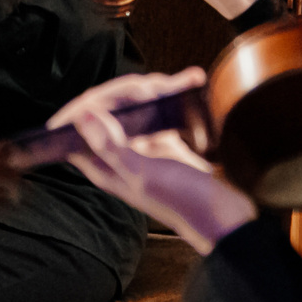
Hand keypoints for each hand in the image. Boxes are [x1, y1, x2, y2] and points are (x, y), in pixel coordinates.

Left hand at [52, 68, 256, 252]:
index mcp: (105, 167)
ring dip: (152, 91)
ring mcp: (142, 150)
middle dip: (127, 93)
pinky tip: (187, 84)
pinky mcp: (164, 144)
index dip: (87, 106)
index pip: (78, 129)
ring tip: (174, 84)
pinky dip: (171, 98)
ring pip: (134, 108)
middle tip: (154, 88)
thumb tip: (81, 117)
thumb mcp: (143, 174)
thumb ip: (110, 147)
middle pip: (107, 112)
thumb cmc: (182, 201)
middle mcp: (118, 157)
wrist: (222, 216)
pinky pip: (159, 114)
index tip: (109, 94)